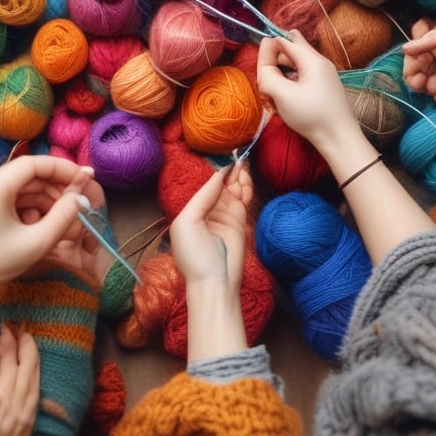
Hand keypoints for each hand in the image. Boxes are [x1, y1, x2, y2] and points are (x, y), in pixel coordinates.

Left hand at [0, 156, 100, 296]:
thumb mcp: (32, 244)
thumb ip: (61, 219)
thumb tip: (79, 200)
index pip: (38, 163)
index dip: (65, 169)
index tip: (88, 180)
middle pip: (32, 179)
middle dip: (59, 194)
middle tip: (81, 212)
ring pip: (24, 195)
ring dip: (47, 208)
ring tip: (66, 231)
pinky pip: (12, 208)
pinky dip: (31, 218)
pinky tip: (41, 236)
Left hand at [170, 163, 251, 290]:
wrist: (214, 282)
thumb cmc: (194, 255)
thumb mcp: (188, 221)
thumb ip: (203, 196)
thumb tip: (219, 175)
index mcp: (192, 208)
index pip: (206, 183)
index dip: (215, 169)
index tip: (224, 153)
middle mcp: (209, 209)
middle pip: (222, 183)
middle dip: (230, 169)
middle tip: (239, 152)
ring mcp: (225, 214)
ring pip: (234, 188)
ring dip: (239, 176)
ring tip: (244, 162)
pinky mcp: (239, 221)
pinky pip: (243, 198)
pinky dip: (246, 187)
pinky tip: (246, 177)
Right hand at [257, 30, 359, 153]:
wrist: (340, 140)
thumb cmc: (312, 116)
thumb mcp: (283, 94)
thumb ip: (267, 73)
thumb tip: (263, 59)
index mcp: (312, 60)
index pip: (284, 41)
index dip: (268, 51)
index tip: (261, 71)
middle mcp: (319, 62)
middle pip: (289, 52)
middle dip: (274, 65)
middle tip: (266, 87)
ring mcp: (322, 75)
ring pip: (293, 66)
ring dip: (280, 78)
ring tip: (273, 98)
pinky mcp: (322, 87)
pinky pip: (300, 78)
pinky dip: (289, 86)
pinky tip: (284, 102)